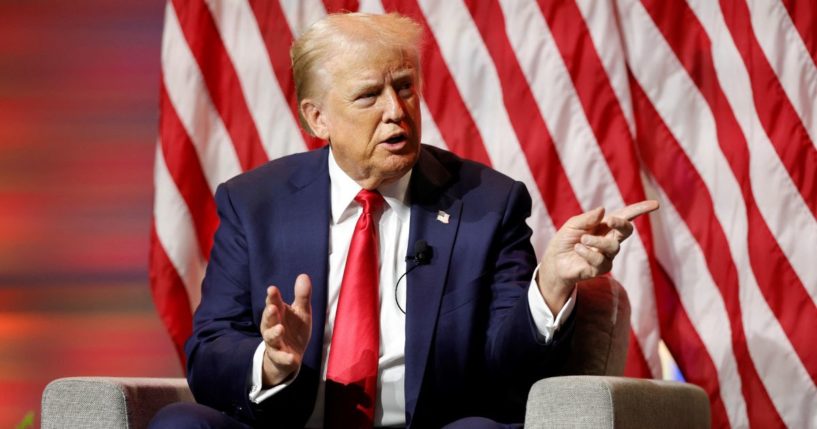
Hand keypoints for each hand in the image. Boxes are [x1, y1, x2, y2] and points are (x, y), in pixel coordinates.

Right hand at [260, 273, 312, 386]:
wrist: (291, 356)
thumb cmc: (294, 329)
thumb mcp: (301, 311)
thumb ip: (302, 296)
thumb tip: (304, 275)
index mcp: (278, 313)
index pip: (273, 303)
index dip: (272, 297)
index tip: (272, 289)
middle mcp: (273, 327)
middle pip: (268, 320)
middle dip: (269, 314)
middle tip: (272, 307)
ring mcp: (275, 343)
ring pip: (271, 338)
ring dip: (274, 333)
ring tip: (280, 329)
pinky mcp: (281, 357)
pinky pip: (281, 358)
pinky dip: (285, 358)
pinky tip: (291, 357)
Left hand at [538, 200, 658, 312]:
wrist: (554, 261)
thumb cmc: (565, 240)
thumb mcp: (573, 225)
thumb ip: (588, 218)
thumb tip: (603, 210)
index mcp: (606, 226)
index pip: (626, 216)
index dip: (641, 209)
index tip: (655, 204)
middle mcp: (610, 239)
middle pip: (627, 230)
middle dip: (622, 224)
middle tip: (611, 220)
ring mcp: (607, 255)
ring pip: (613, 247)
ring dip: (596, 241)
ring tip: (582, 240)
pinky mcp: (601, 269)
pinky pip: (600, 260)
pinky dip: (587, 252)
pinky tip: (578, 250)